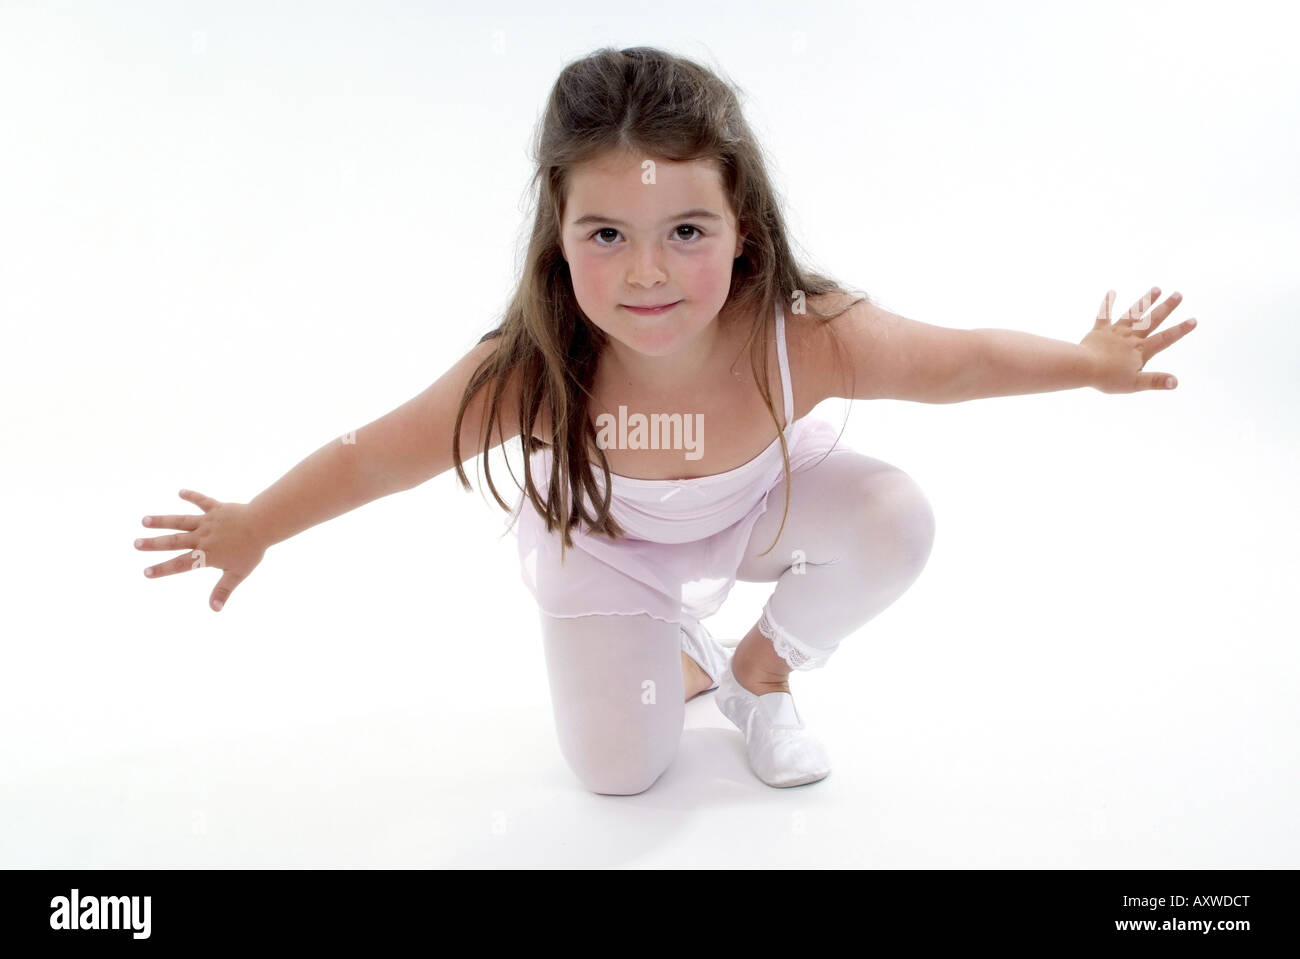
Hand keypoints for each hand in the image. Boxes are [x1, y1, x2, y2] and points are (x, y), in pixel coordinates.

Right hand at [135, 489, 265, 611]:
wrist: (262, 524)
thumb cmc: (252, 550)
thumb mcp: (237, 574)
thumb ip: (223, 590)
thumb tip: (214, 609)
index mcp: (206, 554)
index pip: (180, 564)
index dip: (163, 569)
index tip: (146, 572)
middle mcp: (202, 537)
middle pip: (174, 541)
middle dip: (153, 544)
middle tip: (135, 544)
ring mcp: (207, 521)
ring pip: (180, 521)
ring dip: (162, 520)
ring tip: (144, 520)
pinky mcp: (216, 509)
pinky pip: (202, 501)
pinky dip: (192, 496)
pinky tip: (180, 491)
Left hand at [1080, 286, 1197, 393]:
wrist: (1083, 367)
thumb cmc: (1108, 378)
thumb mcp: (1135, 384)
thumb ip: (1155, 381)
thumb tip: (1175, 382)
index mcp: (1141, 350)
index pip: (1165, 339)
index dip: (1180, 330)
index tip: (1193, 320)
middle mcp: (1131, 337)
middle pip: (1152, 320)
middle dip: (1166, 307)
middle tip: (1178, 294)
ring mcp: (1115, 331)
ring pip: (1133, 313)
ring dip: (1145, 301)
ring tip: (1157, 288)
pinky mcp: (1099, 330)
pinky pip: (1104, 314)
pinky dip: (1108, 303)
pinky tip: (1112, 291)